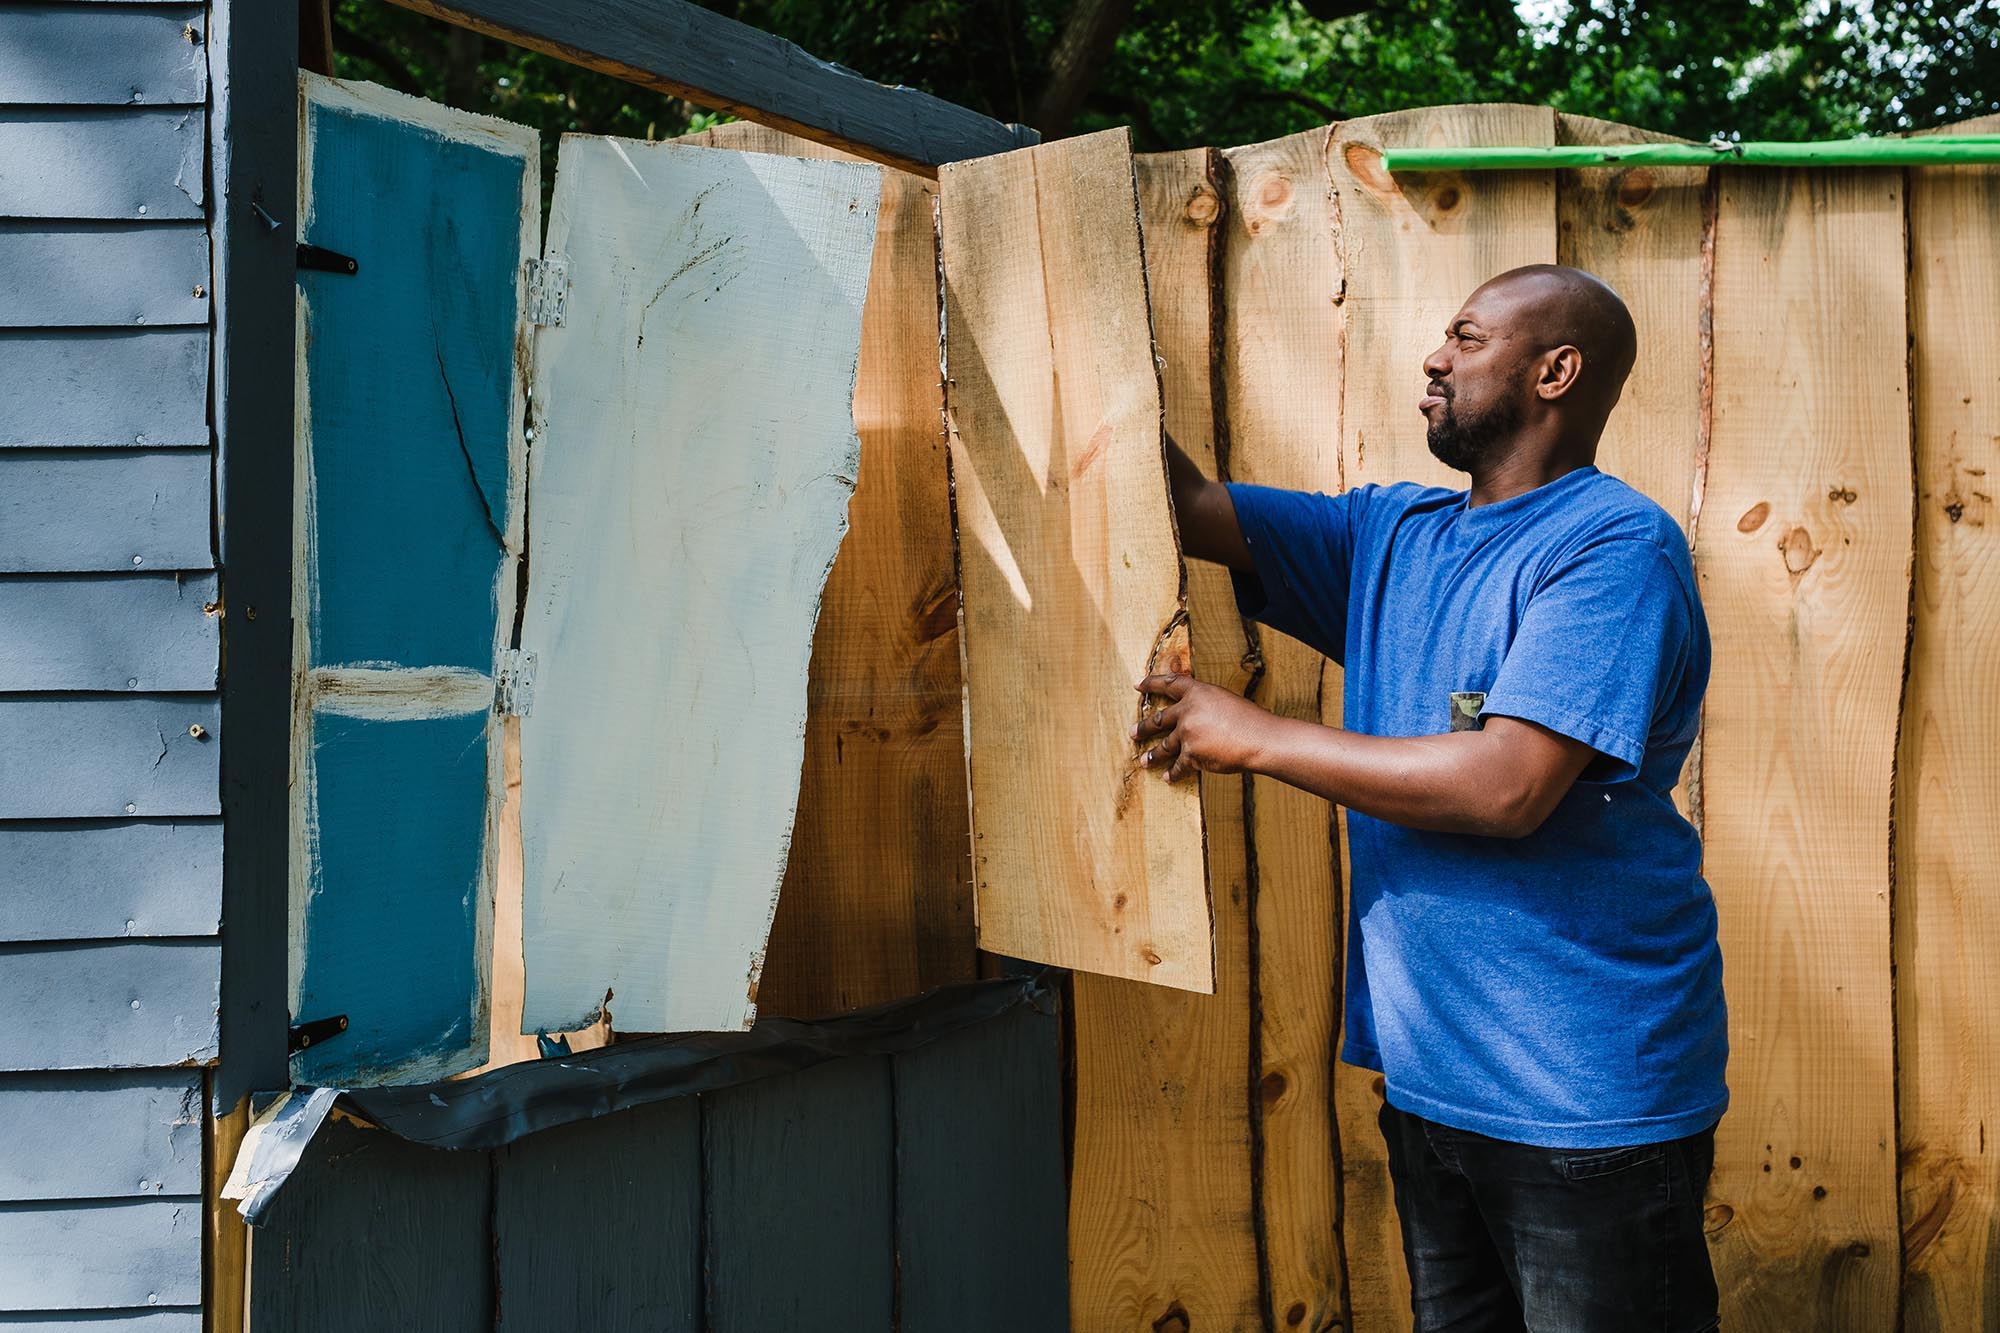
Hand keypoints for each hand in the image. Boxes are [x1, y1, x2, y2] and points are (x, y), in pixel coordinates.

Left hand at [1131, 674, 1274, 781]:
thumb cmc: (1251, 720)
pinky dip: (1173, 774)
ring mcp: (1187, 733)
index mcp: (1197, 692)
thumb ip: (1205, 703)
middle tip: (1133, 732)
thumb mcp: (1225, 700)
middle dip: (1144, 728)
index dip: (1151, 683)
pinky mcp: (1192, 754)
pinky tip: (1167, 777)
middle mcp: (1188, 711)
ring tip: (1144, 761)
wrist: (1260, 739)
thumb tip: (1192, 712)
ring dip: (1153, 755)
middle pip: (1158, 720)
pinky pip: (1178, 766)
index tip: (1138, 685)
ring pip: (1164, 746)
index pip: (1169, 684)